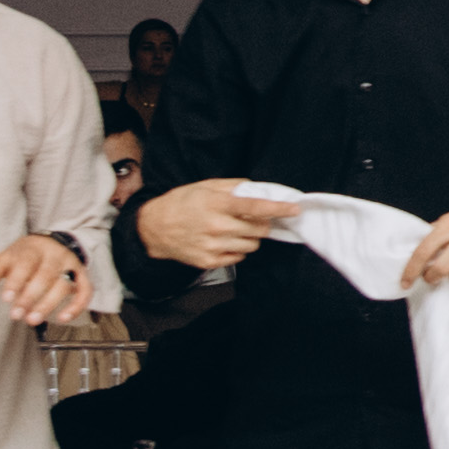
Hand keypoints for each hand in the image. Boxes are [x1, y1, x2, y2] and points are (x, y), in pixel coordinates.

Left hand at [0, 235, 92, 324]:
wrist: (55, 242)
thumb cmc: (29, 254)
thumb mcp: (12, 254)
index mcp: (36, 248)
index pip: (26, 263)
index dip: (16, 281)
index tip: (6, 299)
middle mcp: (56, 255)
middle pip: (46, 275)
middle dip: (30, 297)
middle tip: (16, 315)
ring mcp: (71, 265)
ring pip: (64, 285)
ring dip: (49, 304)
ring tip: (32, 320)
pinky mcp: (83, 276)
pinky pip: (85, 291)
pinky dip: (77, 306)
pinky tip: (63, 319)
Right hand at [137, 177, 288, 274]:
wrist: (154, 228)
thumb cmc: (181, 203)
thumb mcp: (205, 187)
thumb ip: (233, 187)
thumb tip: (258, 189)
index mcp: (217, 204)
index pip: (255, 207)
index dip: (278, 208)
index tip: (295, 209)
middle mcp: (217, 226)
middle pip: (259, 230)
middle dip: (262, 223)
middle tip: (252, 219)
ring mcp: (213, 246)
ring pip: (252, 245)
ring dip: (250, 237)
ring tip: (234, 229)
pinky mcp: (209, 262)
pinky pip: (239, 257)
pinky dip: (238, 249)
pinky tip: (224, 240)